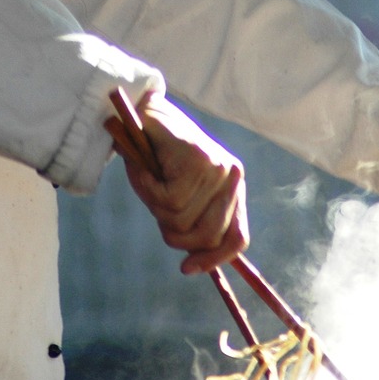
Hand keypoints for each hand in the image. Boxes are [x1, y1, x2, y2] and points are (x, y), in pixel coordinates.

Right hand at [112, 91, 248, 275]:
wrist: (142, 110)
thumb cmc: (157, 154)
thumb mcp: (178, 193)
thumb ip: (192, 220)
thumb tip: (194, 265)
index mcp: (232, 185)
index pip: (237, 237)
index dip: (213, 260)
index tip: (187, 269)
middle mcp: (231, 175)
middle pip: (206, 236)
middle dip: (174, 232)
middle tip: (156, 205)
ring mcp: (217, 168)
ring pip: (182, 221)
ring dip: (155, 206)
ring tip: (150, 178)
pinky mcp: (198, 161)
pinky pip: (167, 200)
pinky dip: (147, 189)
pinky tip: (145, 168)